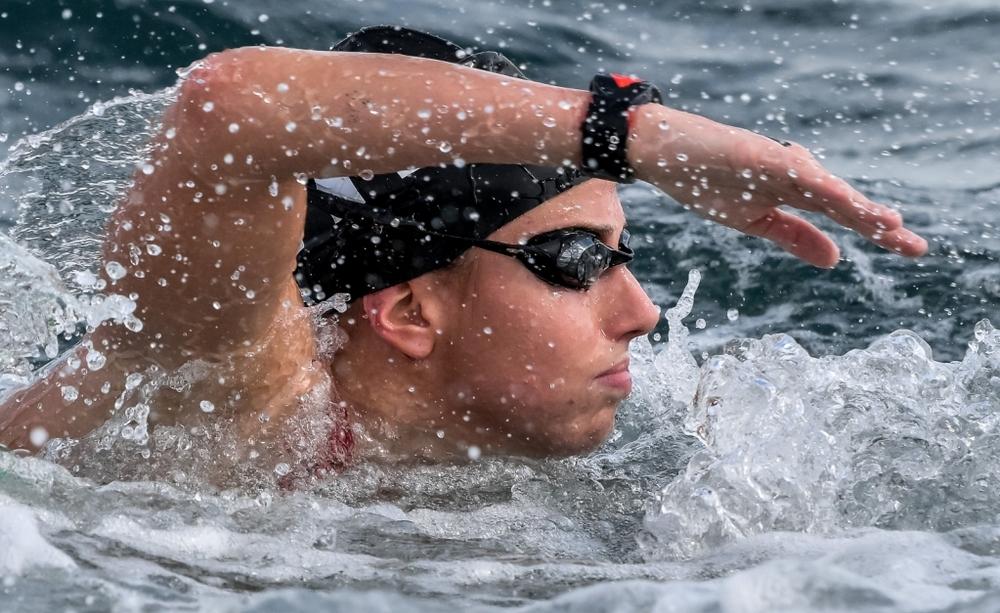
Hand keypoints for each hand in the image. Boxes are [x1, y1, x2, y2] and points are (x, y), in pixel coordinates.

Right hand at [631, 105, 927, 266]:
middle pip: (842, 200)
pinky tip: (839, 197)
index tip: (910, 248)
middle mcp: (793, 173)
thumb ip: (794, 235)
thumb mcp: (753, 220)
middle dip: (877, 222)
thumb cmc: (705, 181)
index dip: (874, 228)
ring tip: (888, 225)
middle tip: (915, 247)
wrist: (662, 151)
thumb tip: (836, 258)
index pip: (841, 212)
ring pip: (823, 187)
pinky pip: (790, 172)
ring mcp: (775, 162)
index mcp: (793, 192)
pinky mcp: (755, 154)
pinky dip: (816, 185)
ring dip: (855, 207)